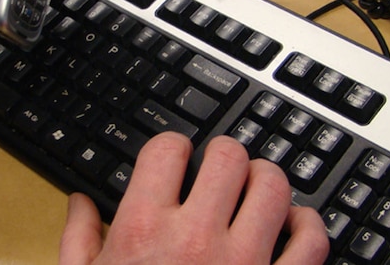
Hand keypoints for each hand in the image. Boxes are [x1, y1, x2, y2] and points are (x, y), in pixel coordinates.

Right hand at [59, 132, 329, 264]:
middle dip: (223, 155)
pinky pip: (311, 243)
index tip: (176, 158)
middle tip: (218, 170)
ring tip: (254, 189)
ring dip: (265, 180)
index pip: (168, 150)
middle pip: (228, 157)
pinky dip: (308, 226)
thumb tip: (79, 204)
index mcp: (143, 231)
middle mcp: (197, 240)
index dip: (173, 147)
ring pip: (273, 187)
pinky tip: (292, 226)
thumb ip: (78, 240)